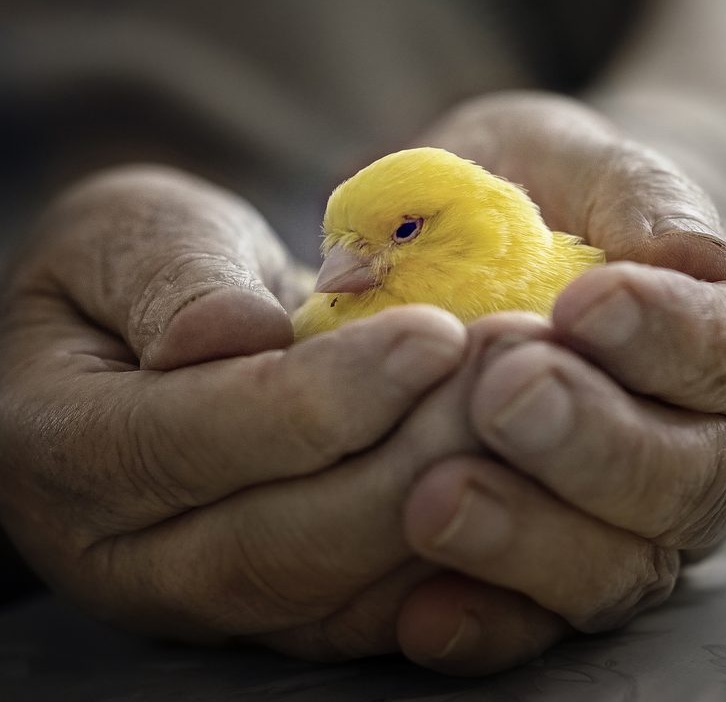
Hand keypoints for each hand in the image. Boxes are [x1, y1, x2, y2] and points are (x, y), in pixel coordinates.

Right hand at [0, 165, 482, 657]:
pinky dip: (462, 561)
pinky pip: (377, 611)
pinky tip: (530, 480)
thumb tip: (226, 337)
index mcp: (63, 446)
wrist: (152, 333)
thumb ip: (171, 281)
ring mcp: (212, 593)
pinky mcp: (284, 602)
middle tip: (515, 374)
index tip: (433, 334)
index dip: (320, 398)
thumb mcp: (126, 237)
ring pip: (341, 593)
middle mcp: (131, 550)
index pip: (193, 441)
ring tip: (538, 410)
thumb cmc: (135, 266)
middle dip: (413, 462)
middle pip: (281, 544)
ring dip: (455, 508)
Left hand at [396, 92, 725, 672]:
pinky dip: (486, 622)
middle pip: (692, 478)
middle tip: (504, 388)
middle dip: (597, 440)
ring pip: (623, 564)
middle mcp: (722, 443)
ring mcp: (647, 520)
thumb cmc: (560, 193)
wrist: (513, 249)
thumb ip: (637, 190)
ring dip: (533, 538)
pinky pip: (541, 620)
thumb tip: (692, 250)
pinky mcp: (565, 569)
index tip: (585, 300)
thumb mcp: (590, 159)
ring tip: (437, 498)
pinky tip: (418, 614)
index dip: (676, 337)